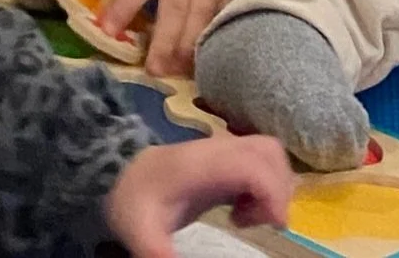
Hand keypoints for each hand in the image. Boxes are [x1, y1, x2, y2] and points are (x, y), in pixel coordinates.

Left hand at [97, 0, 234, 76]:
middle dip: (164, 38)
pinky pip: (220, 20)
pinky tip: (205, 60)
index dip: (124, 6)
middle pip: (173, 7)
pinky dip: (213, 40)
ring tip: (178, 70)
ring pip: (199, 16)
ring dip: (188, 44)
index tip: (108, 30)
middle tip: (153, 69)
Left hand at [102, 135, 292, 257]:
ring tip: (246, 218)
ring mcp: (223, 151)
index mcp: (203, 164)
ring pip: (269, 153)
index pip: (253, 164)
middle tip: (261, 223)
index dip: (272, 192)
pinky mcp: (225, 160)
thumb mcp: (141, 232)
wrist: (121, 175)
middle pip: (270, 151)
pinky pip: (259, 162)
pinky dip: (263, 186)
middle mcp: (219, 150)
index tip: (271, 225)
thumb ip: (157, 252)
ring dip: (272, 186)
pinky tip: (239, 211)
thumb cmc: (134, 201)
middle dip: (277, 189)